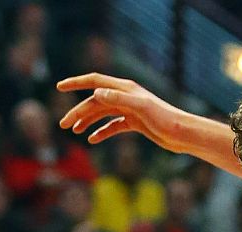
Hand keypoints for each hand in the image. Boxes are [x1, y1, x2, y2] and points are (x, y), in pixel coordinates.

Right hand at [58, 73, 190, 149]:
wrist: (182, 134)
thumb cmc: (164, 119)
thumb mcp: (141, 108)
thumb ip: (119, 99)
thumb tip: (96, 92)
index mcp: (124, 88)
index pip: (94, 81)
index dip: (76, 83)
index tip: (59, 87)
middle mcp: (125, 96)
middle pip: (95, 101)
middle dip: (78, 112)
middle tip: (63, 125)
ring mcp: (129, 110)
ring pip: (102, 114)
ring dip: (87, 121)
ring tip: (74, 132)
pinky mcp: (135, 123)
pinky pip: (113, 126)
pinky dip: (102, 131)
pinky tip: (92, 139)